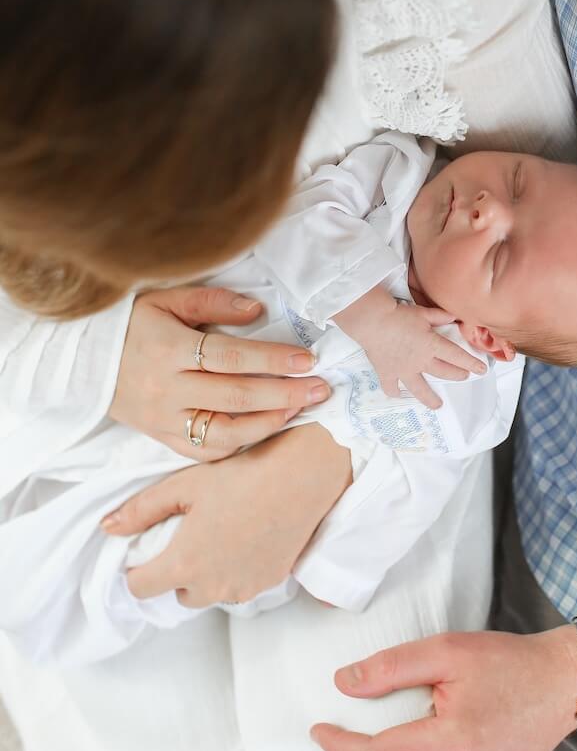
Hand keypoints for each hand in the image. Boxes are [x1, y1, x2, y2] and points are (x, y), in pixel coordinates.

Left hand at [101, 424, 351, 605]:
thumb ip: (142, 510)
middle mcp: (212, 586)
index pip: (140, 588)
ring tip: (222, 534)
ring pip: (210, 592)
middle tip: (191, 534)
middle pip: (177, 593)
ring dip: (208, 574)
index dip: (138, 568)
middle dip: (177, 571)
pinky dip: (236, 571)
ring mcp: (243, 588)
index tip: (148, 548)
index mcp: (184, 563)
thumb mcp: (185, 485)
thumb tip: (108, 528)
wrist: (303, 477)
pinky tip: (246, 538)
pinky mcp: (268, 584)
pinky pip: (239, 587)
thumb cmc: (242, 475)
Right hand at [109, 286, 331, 457]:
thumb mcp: (165, 299)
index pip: (230, 357)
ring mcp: (164, 419)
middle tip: (321, 388)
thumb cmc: (131, 323)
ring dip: (268, 423)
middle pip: (235, 396)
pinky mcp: (162, 438)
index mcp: (167, 349)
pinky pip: (205, 451)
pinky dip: (239, 444)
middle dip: (284, 393)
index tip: (307, 359)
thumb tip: (258, 311)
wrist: (82, 362)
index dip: (272, 359)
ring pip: (223, 433)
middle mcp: (166, 389)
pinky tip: (265, 428)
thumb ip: (213, 302)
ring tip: (299, 409)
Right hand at [337, 290, 484, 409]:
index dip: (472, 363)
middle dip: (456, 375)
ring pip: (420, 389)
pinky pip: (392, 387)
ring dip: (430, 398)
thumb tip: (454, 317)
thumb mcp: (423, 312)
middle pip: (444, 372)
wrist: (373, 321)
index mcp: (432, 345)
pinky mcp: (387, 373)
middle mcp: (420, 361)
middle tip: (463, 377)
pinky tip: (399, 394)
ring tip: (438, 405)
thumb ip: (440, 316)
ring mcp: (404, 370)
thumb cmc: (399, 315)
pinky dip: (395, 392)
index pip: (457, 356)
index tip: (482, 370)